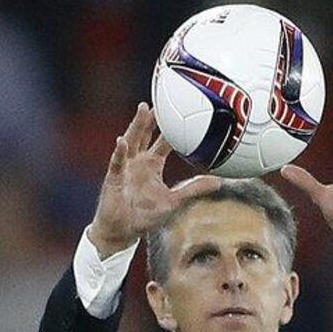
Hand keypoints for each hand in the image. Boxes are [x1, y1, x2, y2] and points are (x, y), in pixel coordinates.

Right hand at [88, 103, 220, 257]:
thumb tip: (219, 182)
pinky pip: (116, 164)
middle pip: (145, 134)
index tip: (181, 110)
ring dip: (136, 126)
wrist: (122, 232)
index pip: (163, 141)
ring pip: (131, 142)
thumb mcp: (173, 202)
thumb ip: (193, 190)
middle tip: (162, 99)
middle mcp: (138, 162)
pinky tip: (121, 142)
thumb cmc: (144, 216)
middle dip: (152, 118)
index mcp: (152, 165)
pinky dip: (119, 153)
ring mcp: (124, 168)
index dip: (171, 128)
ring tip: (143, 109)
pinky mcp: (113, 179)